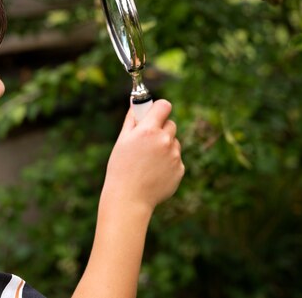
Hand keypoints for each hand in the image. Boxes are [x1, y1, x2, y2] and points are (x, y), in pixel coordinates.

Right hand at [101, 99, 184, 213]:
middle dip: (161, 129)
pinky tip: (154, 172)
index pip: (164, 106)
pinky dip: (168, 163)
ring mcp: (174, 156)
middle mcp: (164, 141)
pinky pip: (176, 159)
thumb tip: (136, 102)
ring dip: (165, 146)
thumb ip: (132, 119)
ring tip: (149, 162)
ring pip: (174, 142)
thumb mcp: (122, 141)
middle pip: (171, 124)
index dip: (159, 108)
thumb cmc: (121, 168)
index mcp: (148, 131)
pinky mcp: (180, 169)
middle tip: (147, 142)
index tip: (155, 113)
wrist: (129, 198)